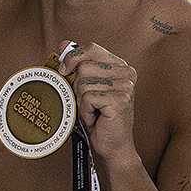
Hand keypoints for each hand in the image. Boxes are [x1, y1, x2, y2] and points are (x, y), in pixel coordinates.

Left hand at [56, 41, 138, 166]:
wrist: (115, 146)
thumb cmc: (101, 118)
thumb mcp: (88, 87)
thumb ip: (78, 64)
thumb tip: (63, 44)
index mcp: (120, 66)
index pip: (91, 48)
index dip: (73, 57)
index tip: (64, 70)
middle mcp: (127, 73)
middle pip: (84, 67)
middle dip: (77, 87)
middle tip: (87, 103)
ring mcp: (125, 87)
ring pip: (83, 83)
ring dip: (82, 102)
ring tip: (93, 112)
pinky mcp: (120, 101)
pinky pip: (87, 98)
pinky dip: (85, 112)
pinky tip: (95, 119)